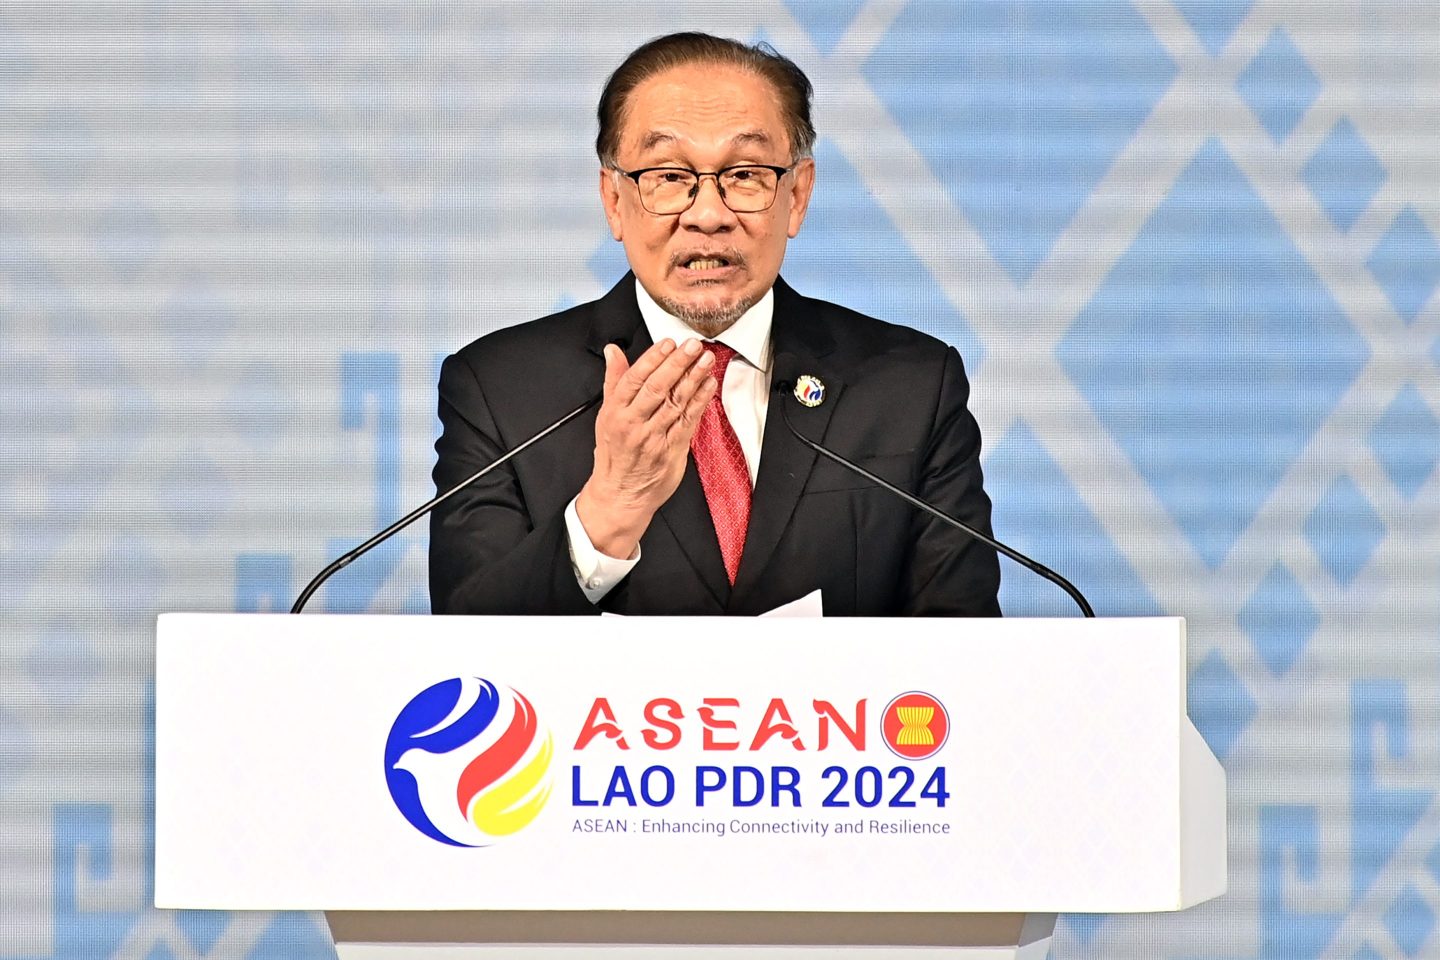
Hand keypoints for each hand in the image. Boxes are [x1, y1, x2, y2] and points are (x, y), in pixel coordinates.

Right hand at [575, 338, 717, 557]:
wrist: (621, 494)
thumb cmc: (615, 453)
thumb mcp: (606, 414)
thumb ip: (614, 380)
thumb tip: (613, 351)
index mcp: (616, 411)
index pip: (635, 379)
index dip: (653, 359)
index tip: (668, 343)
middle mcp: (633, 423)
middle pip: (657, 388)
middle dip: (678, 364)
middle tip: (693, 345)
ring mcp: (653, 438)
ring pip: (675, 403)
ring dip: (694, 379)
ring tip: (707, 359)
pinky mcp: (672, 450)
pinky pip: (688, 421)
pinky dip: (700, 402)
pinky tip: (709, 385)